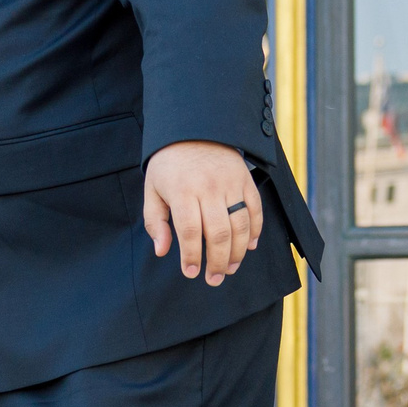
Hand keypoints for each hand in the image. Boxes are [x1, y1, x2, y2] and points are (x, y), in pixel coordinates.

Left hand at [143, 140, 261, 284]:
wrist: (194, 127)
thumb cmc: (170, 164)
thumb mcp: (152, 188)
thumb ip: (155, 221)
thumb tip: (162, 251)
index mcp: (182, 190)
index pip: (189, 231)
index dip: (191, 256)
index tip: (191, 273)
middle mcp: (208, 187)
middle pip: (218, 233)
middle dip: (217, 262)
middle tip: (213, 279)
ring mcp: (230, 183)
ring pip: (240, 225)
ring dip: (237, 252)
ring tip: (230, 268)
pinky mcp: (245, 179)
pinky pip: (255, 209)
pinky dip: (255, 231)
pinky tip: (248, 247)